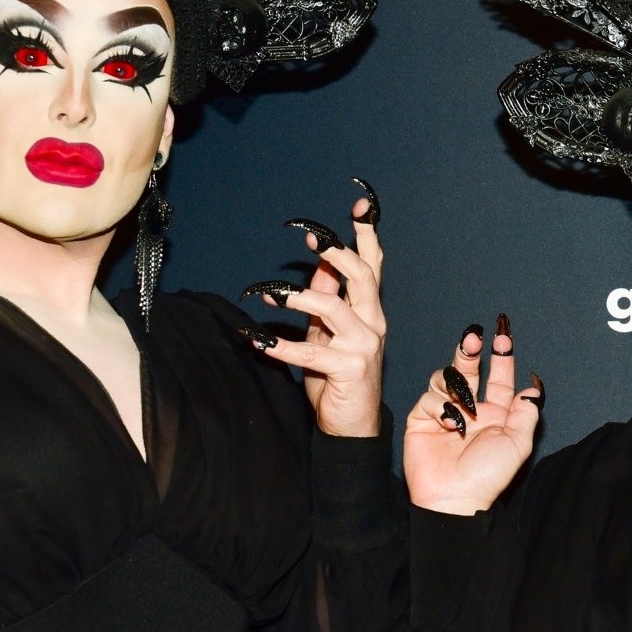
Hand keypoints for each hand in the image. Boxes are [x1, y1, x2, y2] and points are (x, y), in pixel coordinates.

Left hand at [242, 179, 385, 438]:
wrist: (350, 425)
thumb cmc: (337, 378)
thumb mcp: (327, 332)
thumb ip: (327, 298)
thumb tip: (318, 262)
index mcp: (369, 311)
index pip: (373, 265)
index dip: (366, 235)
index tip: (359, 206)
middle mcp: (373, 323)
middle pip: (362, 277)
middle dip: (338, 252)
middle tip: (313, 236)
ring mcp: (364, 347)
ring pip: (334, 309)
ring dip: (300, 297)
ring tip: (272, 294)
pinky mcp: (349, 370)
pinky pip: (311, 353)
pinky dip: (282, 347)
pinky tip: (259, 341)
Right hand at [403, 316, 541, 515]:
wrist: (455, 498)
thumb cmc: (488, 476)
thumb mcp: (518, 443)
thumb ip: (526, 412)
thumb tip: (533, 386)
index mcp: (496, 414)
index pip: (500, 378)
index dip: (502, 357)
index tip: (504, 336)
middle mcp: (470, 410)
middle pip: (469, 370)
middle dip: (472, 352)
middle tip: (475, 337)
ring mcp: (444, 413)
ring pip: (445, 379)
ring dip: (456, 384)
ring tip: (464, 403)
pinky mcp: (421, 420)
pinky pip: (428, 399)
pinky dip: (440, 406)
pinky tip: (449, 424)